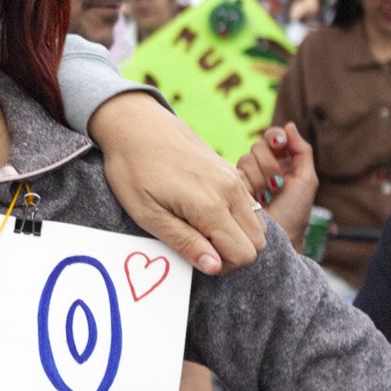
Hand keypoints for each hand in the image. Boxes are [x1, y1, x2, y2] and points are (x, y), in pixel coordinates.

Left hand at [92, 92, 265, 274]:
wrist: (135, 123)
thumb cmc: (133, 169)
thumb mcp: (147, 214)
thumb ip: (184, 242)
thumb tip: (214, 267)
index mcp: (211, 204)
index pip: (244, 254)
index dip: (223, 267)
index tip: (196, 257)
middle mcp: (230, 190)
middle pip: (257, 242)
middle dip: (234, 254)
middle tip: (198, 247)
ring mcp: (233, 177)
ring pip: (257, 223)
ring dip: (236, 236)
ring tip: (199, 230)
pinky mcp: (229, 170)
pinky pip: (248, 204)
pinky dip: (235, 218)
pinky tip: (203, 212)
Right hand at [237, 125, 319, 245]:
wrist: (275, 239)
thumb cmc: (294, 213)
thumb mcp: (307, 180)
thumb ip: (302, 150)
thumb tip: (289, 125)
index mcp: (283, 162)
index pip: (273, 138)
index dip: (275, 137)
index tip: (280, 144)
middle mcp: (264, 167)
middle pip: (258, 146)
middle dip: (270, 164)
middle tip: (276, 185)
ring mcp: (247, 177)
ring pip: (246, 159)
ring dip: (260, 178)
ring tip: (266, 197)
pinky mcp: (232, 187)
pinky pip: (235, 173)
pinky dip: (248, 185)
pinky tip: (255, 200)